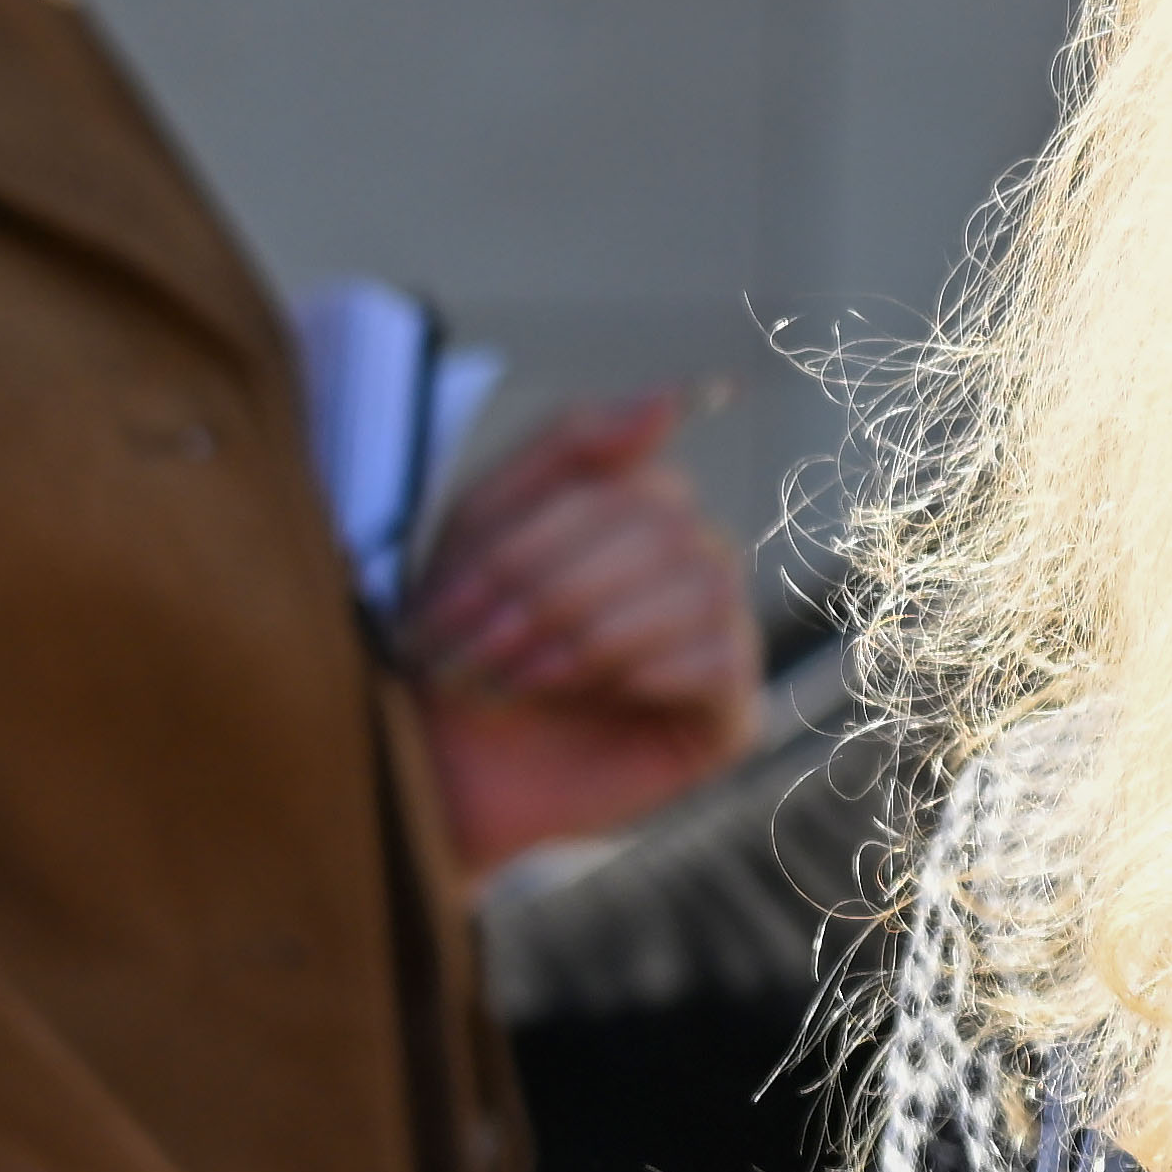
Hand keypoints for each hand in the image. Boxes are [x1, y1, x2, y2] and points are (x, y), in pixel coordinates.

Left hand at [410, 386, 763, 867]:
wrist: (442, 776)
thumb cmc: (458, 647)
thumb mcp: (488, 526)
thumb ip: (572, 447)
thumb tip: (674, 396)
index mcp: (645, 518)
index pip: (630, 490)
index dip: (537, 542)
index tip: (451, 602)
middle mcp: (697, 570)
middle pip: (664, 534)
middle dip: (556, 593)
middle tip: (480, 652)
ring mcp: (720, 642)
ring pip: (698, 590)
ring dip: (592, 636)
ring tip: (523, 681)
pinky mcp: (729, 716)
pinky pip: (722, 662)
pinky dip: (647, 673)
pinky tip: (594, 700)